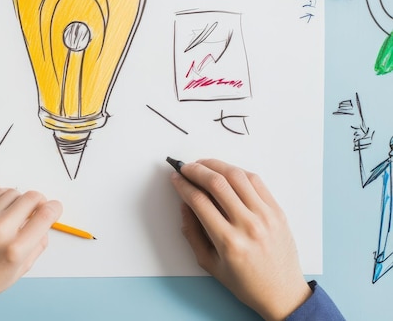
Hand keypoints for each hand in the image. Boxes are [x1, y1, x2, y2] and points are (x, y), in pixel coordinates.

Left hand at [0, 184, 62, 320]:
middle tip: (33, 209)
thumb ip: (39, 240)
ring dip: (15, 199)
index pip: (44, 215)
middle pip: (29, 197)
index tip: (53, 207)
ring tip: (10, 213)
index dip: (54, 208)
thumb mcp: (23, 267)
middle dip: (36, 202)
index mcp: (15, 249)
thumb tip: (47, 215)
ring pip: (9, 191)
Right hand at [170, 159, 310, 320]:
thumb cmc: (246, 282)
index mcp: (229, 243)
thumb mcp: (209, 264)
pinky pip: (255, 180)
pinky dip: (236, 171)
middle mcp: (248, 226)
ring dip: (215, 164)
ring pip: (236, 175)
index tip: (175, 178)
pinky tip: (225, 171)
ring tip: (203, 164)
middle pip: (216, 183)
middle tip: (185, 167)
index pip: (199, 201)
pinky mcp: (277, 210)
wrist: (283, 293)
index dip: (183, 185)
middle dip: (195, 170)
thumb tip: (184, 204)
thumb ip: (192, 233)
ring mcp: (265, 216)